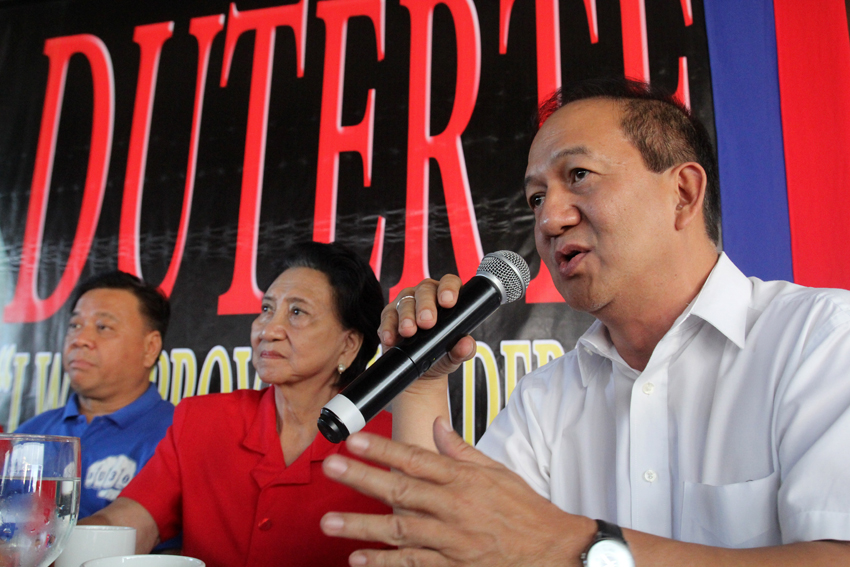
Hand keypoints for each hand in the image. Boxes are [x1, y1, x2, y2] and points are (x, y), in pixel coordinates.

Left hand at [321, 417, 596, 565]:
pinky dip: (383, 563)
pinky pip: (411, 564)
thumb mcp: (498, 472)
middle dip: (362, 478)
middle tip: (331, 467)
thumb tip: (437, 426)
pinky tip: (357, 559)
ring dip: (361, 525)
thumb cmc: (526, 511)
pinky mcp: (451, 566)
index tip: (355, 440)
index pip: (416, 458)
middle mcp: (453, 507)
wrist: (553, 550)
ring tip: (329, 521)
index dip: (383, 448)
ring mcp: (450, 539)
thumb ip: (462, 450)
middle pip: (399, 489)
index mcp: (464, 479)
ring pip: (398, 530)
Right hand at [379, 276, 475, 378]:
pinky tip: (391, 338)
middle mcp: (427, 295)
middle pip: (425, 289)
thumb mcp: (456, 354)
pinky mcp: (390, 315)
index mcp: (447, 297)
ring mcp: (407, 302)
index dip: (449, 288)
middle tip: (427, 322)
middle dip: (425, 305)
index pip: (449, 282)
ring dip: (407, 316)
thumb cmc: (443, 354)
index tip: (448, 302)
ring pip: (406, 302)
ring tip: (409, 331)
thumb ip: (464, 349)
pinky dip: (388, 328)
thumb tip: (466, 344)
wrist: (423, 370)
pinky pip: (388, 316)